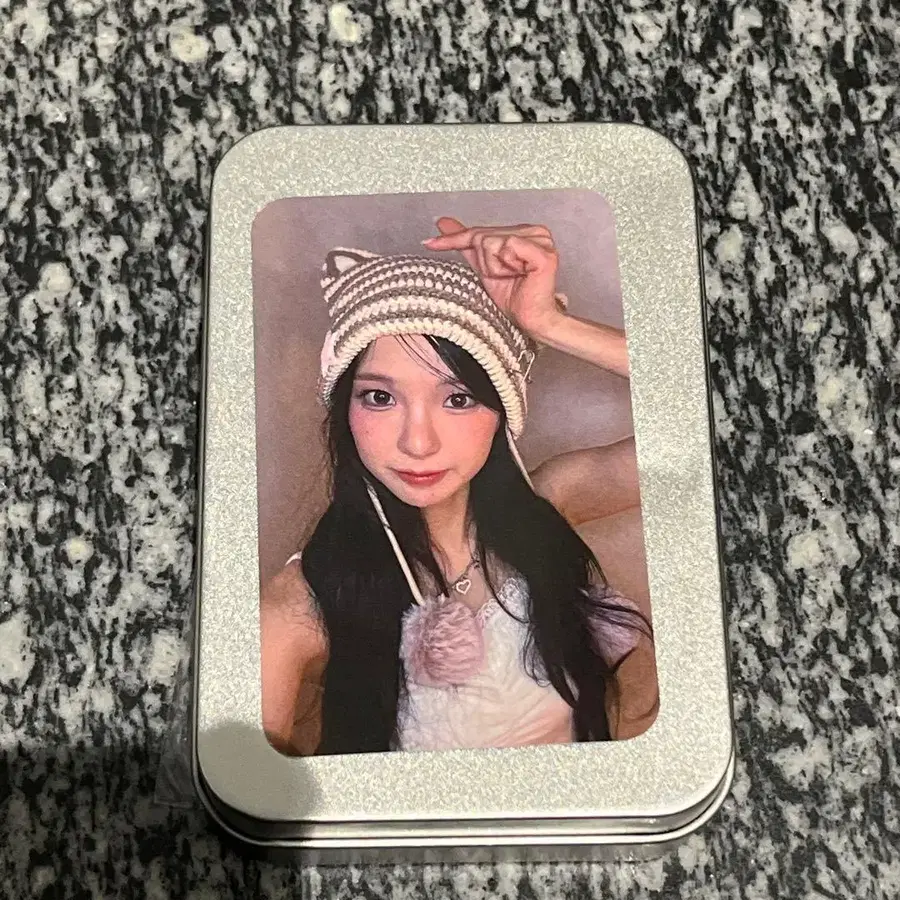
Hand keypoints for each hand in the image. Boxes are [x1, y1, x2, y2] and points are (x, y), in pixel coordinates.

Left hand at [422, 217, 563, 340]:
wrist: (531, 319)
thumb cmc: (514, 297)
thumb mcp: (484, 269)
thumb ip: (466, 245)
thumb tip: (443, 222)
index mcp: (522, 231)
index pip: (479, 232)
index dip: (453, 239)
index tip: (428, 243)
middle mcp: (534, 231)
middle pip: (484, 236)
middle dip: (486, 262)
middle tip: (504, 277)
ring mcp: (541, 239)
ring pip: (492, 241)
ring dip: (496, 267)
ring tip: (514, 277)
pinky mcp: (544, 251)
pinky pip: (508, 247)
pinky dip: (506, 266)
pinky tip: (521, 274)